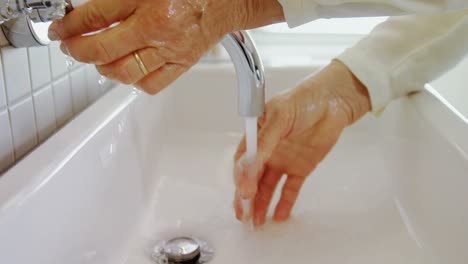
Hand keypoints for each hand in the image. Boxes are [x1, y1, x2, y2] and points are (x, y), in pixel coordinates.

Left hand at [48, 0, 283, 93]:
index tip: (60, 30)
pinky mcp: (182, 64)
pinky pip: (152, 84)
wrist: (224, 1)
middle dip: (79, 51)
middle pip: (104, 49)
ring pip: (125, 72)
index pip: (97, 16)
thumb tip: (90, 13)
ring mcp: (170, 50)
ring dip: (103, 69)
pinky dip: (133, 82)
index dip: (71, 25)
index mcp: (148, 0)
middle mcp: (158, 28)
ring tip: (98, 60)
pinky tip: (128, 71)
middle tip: (71, 48)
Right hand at [233, 60, 371, 226]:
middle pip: (252, 178)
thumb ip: (264, 143)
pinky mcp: (300, 168)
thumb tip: (247, 166)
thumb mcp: (280, 117)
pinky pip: (290, 188)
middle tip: (244, 215)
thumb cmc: (303, 100)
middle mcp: (267, 150)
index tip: (244, 192)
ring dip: (262, 203)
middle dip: (246, 198)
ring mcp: (283, 160)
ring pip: (268, 186)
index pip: (243, 161)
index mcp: (256, 136)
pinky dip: (285, 202)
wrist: (334, 101)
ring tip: (258, 222)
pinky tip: (279, 216)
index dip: (241, 178)